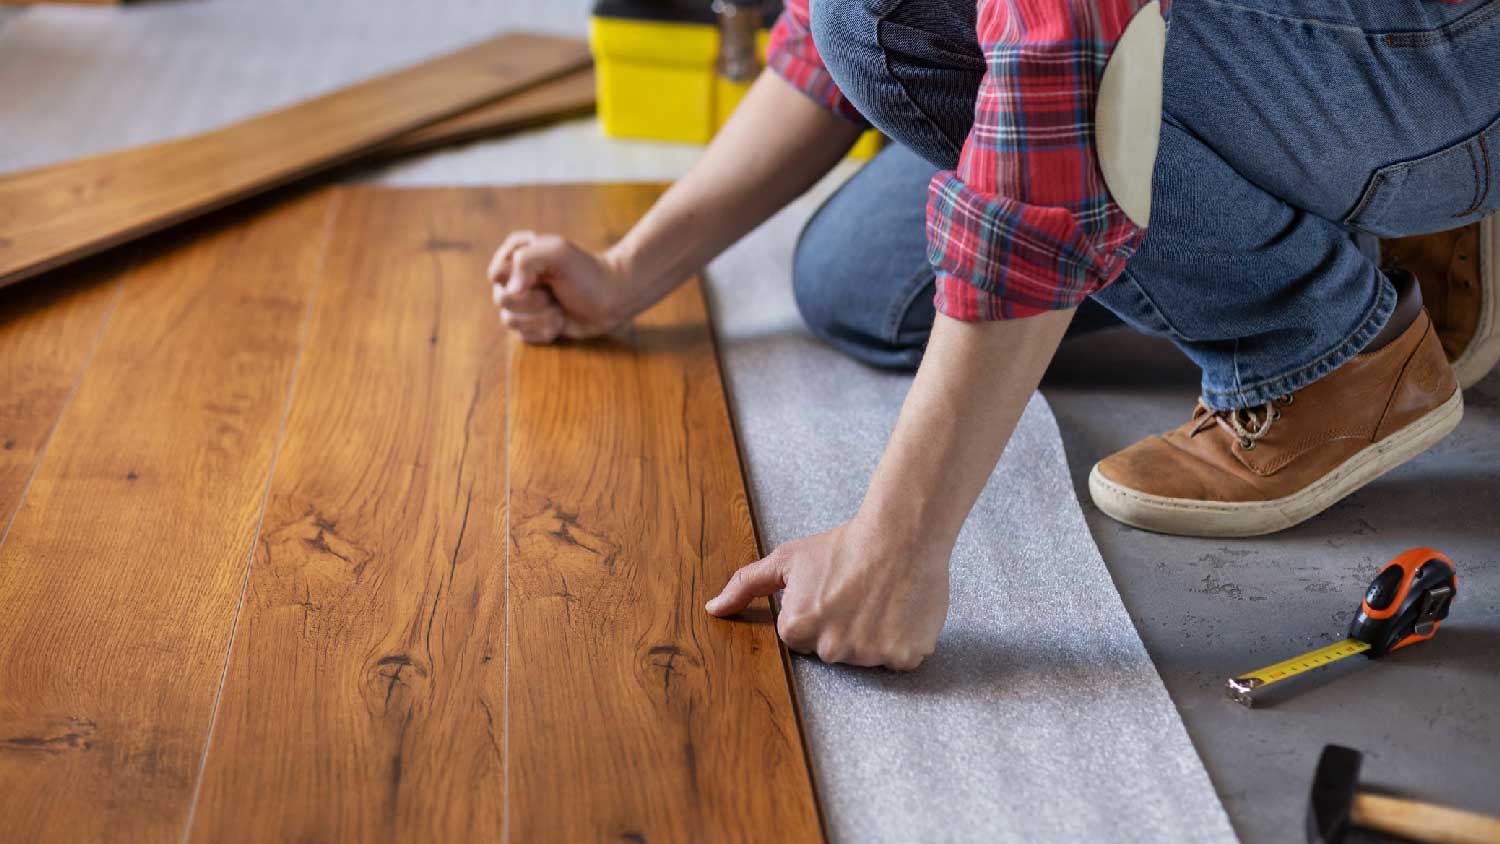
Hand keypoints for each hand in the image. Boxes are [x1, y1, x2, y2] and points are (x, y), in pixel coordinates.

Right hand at [488, 231, 635, 343]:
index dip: (520, 279)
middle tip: (555, 293)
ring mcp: (523, 304)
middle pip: (502, 300)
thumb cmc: (586, 272)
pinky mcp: (532, 325)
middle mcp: (515, 279)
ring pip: (510, 321)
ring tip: (559, 308)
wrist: (611, 298)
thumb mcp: (557, 253)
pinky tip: (560, 321)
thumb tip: (511, 291)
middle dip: (534, 301)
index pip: (496, 273)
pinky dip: (545, 332)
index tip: (544, 275)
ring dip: (541, 317)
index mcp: (515, 255)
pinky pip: (523, 337)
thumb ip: (526, 260)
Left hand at [704, 518, 949, 670]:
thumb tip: (712, 609)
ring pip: (868, 657)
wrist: (900, 533)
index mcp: (797, 629)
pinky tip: (900, 611)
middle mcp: (832, 649)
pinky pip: (901, 658)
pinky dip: (903, 639)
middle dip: (843, 628)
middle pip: (834, 651)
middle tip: (857, 595)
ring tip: (880, 600)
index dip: (817, 614)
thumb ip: (745, 585)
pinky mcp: (905, 656)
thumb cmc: (842, 545)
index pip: (801, 638)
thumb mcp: (787, 560)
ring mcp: (870, 655)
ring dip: (874, 635)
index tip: (831, 593)